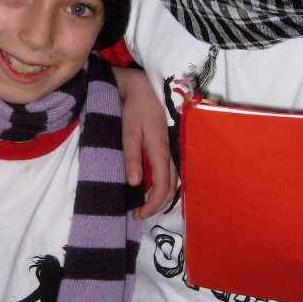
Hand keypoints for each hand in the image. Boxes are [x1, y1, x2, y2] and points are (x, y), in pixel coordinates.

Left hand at [111, 65, 177, 219]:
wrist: (145, 87)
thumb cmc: (135, 108)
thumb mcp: (129, 131)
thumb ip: (132, 156)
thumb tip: (134, 183)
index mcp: (161, 151)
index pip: (162, 187)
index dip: (152, 205)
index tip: (137, 214)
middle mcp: (171, 154)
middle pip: (171, 189)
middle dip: (156, 205)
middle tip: (137, 214)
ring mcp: (173, 151)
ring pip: (173, 182)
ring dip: (160, 197)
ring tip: (142, 204)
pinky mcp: (170, 147)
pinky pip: (171, 173)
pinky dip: (162, 186)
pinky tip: (150, 188)